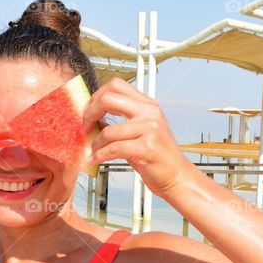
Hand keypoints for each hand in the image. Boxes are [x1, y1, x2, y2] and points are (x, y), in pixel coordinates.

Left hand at [81, 78, 193, 198]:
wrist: (177, 176)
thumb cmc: (156, 157)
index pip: (116, 85)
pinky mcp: (148, 148)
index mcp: (147, 105)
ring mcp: (150, 129)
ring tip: (94, 150)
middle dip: (89, 113)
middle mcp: (150, 113)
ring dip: (95, 143)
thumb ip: (122, 121)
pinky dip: (100, 155)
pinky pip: (114, 149)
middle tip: (85, 127)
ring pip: (108, 130)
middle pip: (108, 98)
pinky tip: (96, 159)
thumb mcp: (141, 132)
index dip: (96, 97)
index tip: (88, 112)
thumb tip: (94, 118)